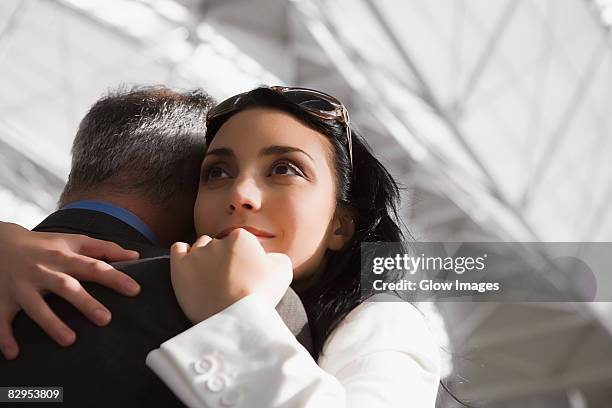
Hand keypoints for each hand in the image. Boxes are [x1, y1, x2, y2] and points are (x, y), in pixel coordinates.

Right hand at [0, 222, 139, 359]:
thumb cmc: (45, 246)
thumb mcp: (74, 241)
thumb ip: (105, 249)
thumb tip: (134, 256)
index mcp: (64, 257)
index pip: (94, 267)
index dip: (115, 277)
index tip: (134, 290)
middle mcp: (43, 271)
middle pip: (66, 287)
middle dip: (85, 303)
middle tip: (105, 319)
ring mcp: (21, 286)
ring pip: (36, 306)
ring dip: (51, 323)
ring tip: (70, 340)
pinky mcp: (2, 299)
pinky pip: (2, 319)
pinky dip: (5, 336)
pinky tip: (13, 353)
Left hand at [170, 228, 291, 323]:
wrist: (235, 320)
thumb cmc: (261, 296)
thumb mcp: (283, 272)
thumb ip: (275, 256)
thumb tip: (267, 257)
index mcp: (241, 238)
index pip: (242, 241)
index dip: (245, 256)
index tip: (246, 273)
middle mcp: (217, 241)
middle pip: (221, 243)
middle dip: (225, 257)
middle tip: (230, 279)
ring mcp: (197, 254)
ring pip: (201, 245)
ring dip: (206, 256)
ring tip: (212, 277)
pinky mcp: (180, 267)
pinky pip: (178, 249)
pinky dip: (184, 255)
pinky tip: (192, 267)